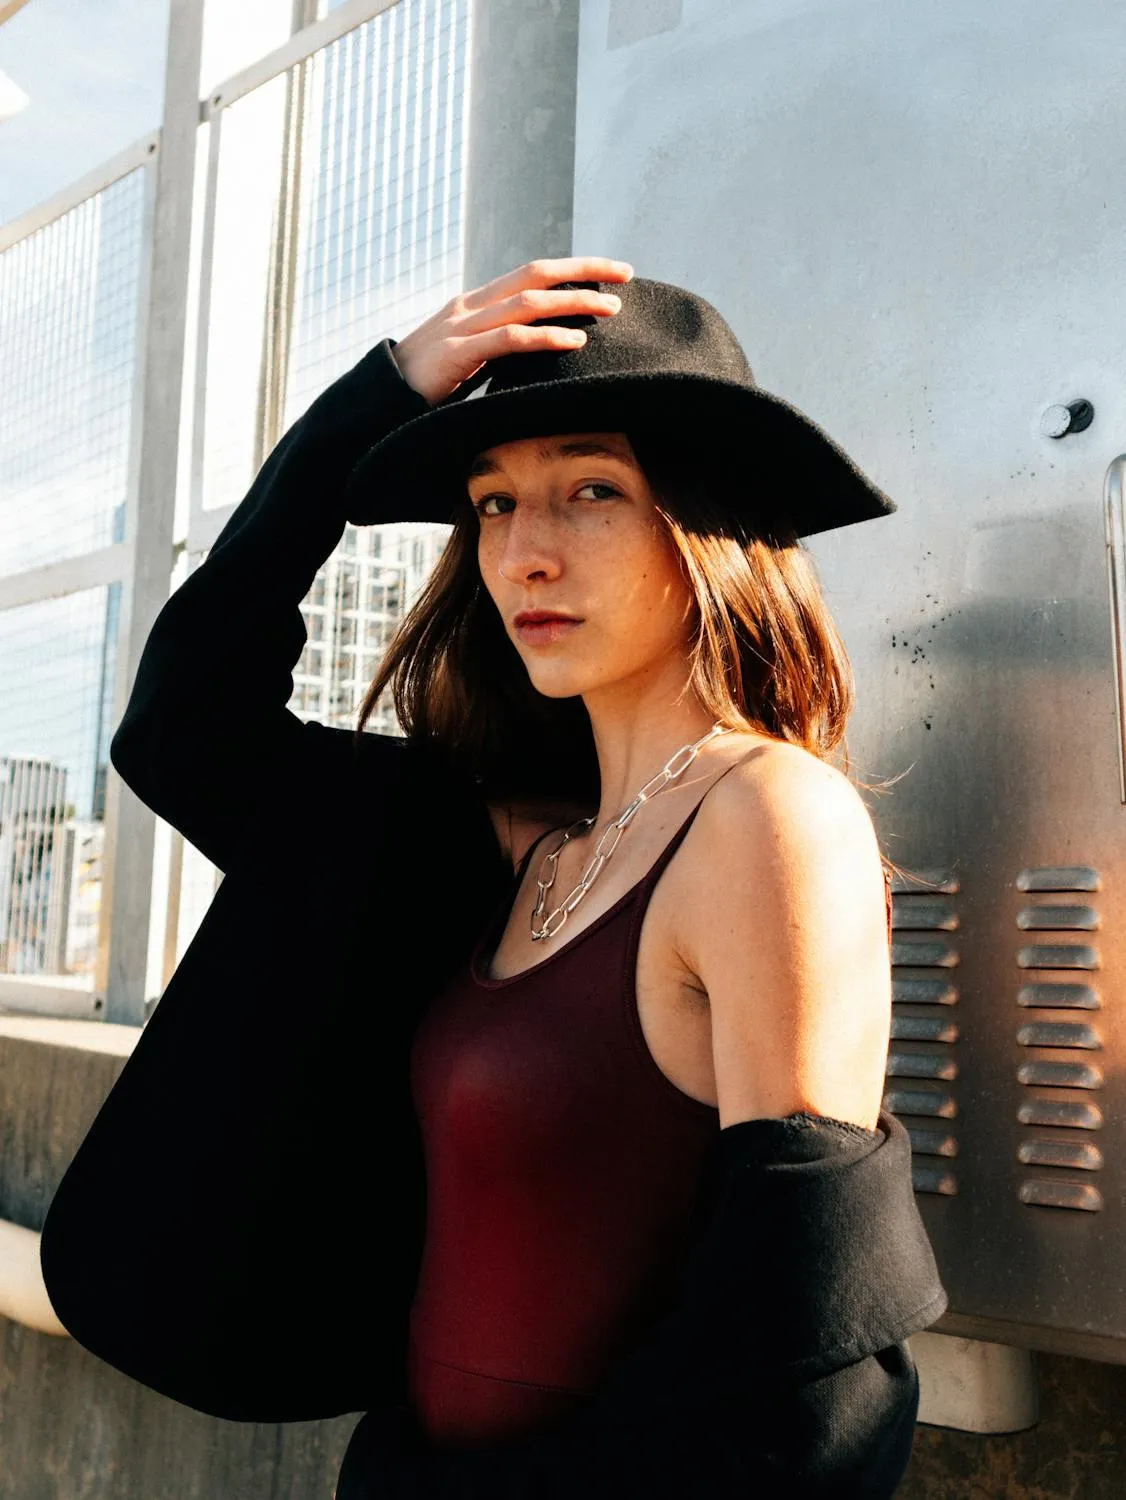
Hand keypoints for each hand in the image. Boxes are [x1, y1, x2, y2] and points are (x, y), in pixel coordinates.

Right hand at [390, 256, 633, 404]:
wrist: (378, 399)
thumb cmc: (425, 384)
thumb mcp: (467, 358)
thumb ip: (497, 347)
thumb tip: (536, 350)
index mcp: (474, 303)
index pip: (530, 274)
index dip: (572, 269)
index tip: (610, 272)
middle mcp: (470, 305)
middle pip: (535, 274)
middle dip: (583, 271)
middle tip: (625, 275)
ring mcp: (461, 326)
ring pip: (528, 302)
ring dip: (573, 302)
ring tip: (611, 308)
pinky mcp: (456, 354)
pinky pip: (509, 340)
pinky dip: (546, 338)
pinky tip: (575, 341)